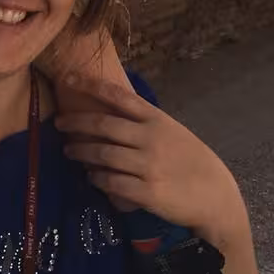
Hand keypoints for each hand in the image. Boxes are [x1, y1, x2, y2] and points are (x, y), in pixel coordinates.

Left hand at [55, 76, 242, 239]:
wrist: (214, 195)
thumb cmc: (191, 161)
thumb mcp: (173, 132)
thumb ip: (145, 123)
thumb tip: (110, 114)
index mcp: (157, 119)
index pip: (119, 96)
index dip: (91, 85)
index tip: (68, 78)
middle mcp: (150, 138)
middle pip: (103, 126)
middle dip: (76, 123)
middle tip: (59, 123)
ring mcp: (148, 165)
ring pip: (102, 155)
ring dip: (81, 152)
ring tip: (69, 151)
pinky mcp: (146, 192)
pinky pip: (111, 182)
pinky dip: (96, 178)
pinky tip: (91, 176)